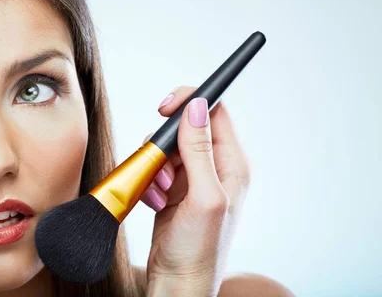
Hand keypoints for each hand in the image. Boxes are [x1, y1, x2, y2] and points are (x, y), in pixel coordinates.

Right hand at [140, 86, 251, 295]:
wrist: (178, 283)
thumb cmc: (198, 251)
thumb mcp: (203, 197)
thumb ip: (199, 151)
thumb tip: (197, 107)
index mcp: (232, 165)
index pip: (214, 112)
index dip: (190, 102)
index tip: (165, 108)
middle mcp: (215, 168)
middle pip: (185, 128)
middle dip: (164, 142)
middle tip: (157, 161)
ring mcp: (193, 179)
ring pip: (166, 148)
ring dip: (155, 165)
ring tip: (160, 192)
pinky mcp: (174, 190)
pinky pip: (156, 168)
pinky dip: (149, 180)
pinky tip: (155, 202)